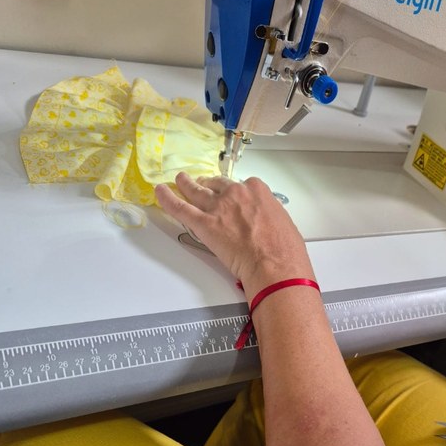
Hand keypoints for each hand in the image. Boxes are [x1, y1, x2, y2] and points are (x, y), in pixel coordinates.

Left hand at [155, 173, 313, 296]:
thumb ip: (268, 217)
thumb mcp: (283, 223)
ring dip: (186, 184)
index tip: (233, 198)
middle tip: (202, 184)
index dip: (235, 192)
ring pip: (196, 191)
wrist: (275, 264)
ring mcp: (218, 207)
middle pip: (216, 185)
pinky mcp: (204, 224)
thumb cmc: (284, 249)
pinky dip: (167, 199)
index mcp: (257, 190)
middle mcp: (236, 194)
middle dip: (208, 184)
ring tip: (180, 180)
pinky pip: (180, 208)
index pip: (241, 185)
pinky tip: (160, 192)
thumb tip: (264, 224)